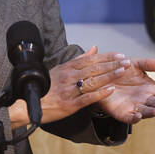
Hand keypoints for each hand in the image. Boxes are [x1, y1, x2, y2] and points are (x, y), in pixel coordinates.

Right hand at [8, 47, 130, 127]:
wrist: (29, 104)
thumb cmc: (46, 87)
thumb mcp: (60, 69)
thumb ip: (79, 59)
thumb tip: (94, 48)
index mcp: (67, 68)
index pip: (90, 59)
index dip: (106, 57)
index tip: (120, 55)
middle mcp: (68, 77)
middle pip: (94, 69)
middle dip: (112, 65)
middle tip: (126, 62)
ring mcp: (69, 91)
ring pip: (92, 81)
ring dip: (109, 76)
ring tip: (122, 72)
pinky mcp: (69, 105)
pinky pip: (86, 98)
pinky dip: (99, 94)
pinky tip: (110, 90)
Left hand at [95, 58, 154, 124]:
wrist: (100, 76)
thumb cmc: (120, 71)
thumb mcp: (136, 64)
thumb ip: (150, 64)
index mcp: (151, 88)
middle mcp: (145, 99)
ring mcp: (134, 107)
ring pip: (146, 112)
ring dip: (151, 112)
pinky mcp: (122, 113)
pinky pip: (130, 118)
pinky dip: (134, 118)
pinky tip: (138, 116)